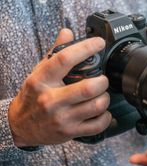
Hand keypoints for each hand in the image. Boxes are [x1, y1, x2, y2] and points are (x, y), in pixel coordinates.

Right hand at [8, 29, 111, 146]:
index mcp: (42, 80)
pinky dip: (105, 117)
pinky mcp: (70, 132)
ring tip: (102, 94)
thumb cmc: (33, 96)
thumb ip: (55, 53)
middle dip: (103, 81)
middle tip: (102, 79)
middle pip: (88, 88)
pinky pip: (98, 125)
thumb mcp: (39, 72)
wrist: (20, 126)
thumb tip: (68, 32)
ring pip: (96, 106)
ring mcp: (61, 118)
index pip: (65, 59)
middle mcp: (51, 100)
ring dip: (105, 98)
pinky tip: (101, 111)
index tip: (99, 43)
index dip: (86, 48)